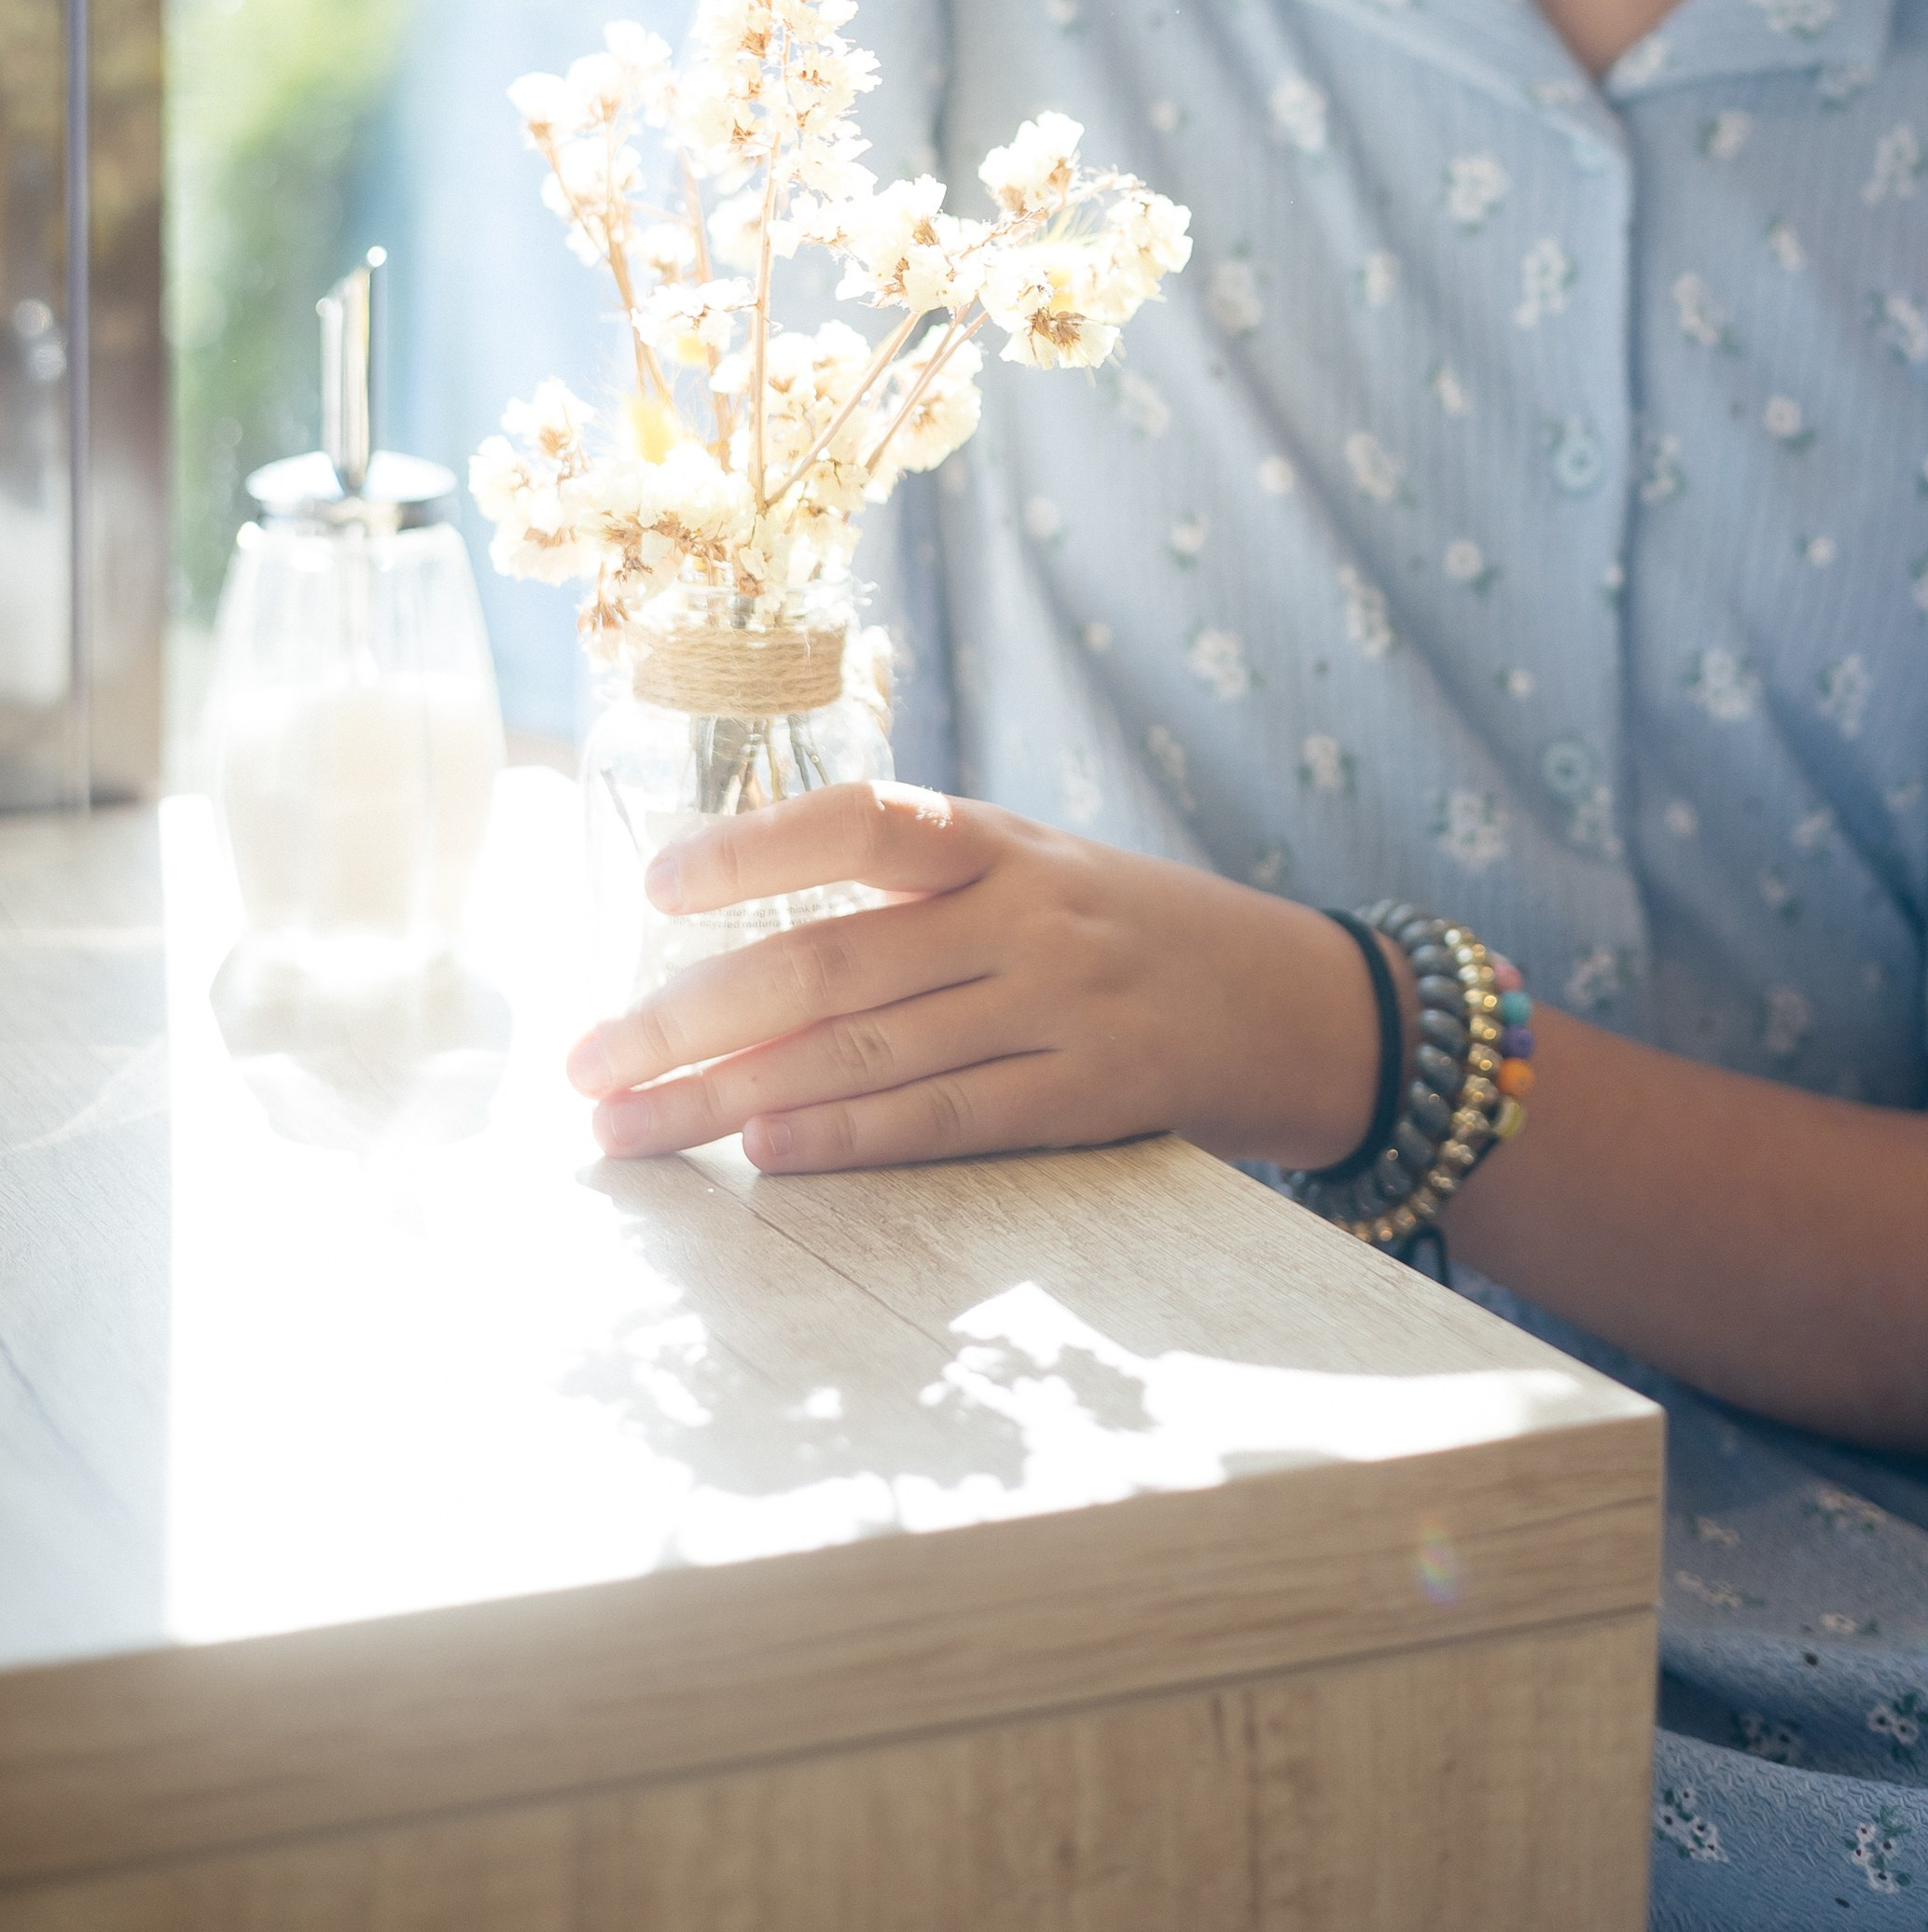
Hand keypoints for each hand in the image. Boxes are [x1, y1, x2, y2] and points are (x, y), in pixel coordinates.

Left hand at [565, 780, 1385, 1175]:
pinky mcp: (1089, 1099)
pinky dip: (849, 1139)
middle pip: (828, 961)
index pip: (861, 822)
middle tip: (584, 1063)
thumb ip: (912, 891)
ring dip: (729, 1097)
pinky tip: (764, 1152)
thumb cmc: (1123, 932)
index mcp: (999, 841)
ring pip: (865, 1052)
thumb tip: (736, 944)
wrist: (1297, 998)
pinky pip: (949, 1120)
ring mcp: (1059, 1007)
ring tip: (628, 1131)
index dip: (753, 849)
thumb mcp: (1032, 870)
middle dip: (686, 1015)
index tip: (653, 886)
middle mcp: (1024, 914)